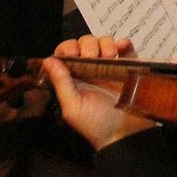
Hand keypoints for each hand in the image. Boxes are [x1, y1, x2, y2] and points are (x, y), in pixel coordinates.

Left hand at [41, 34, 154, 151]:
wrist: (127, 135)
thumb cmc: (97, 126)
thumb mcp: (73, 108)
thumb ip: (61, 83)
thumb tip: (49, 60)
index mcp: (72, 79)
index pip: (64, 54)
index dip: (67, 48)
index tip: (74, 54)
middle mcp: (89, 70)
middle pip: (84, 43)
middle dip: (87, 44)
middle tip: (92, 56)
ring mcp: (109, 67)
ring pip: (103, 41)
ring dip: (105, 43)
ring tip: (110, 57)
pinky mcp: (127, 66)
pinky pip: (124, 47)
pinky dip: (122, 43)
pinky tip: (121, 49)